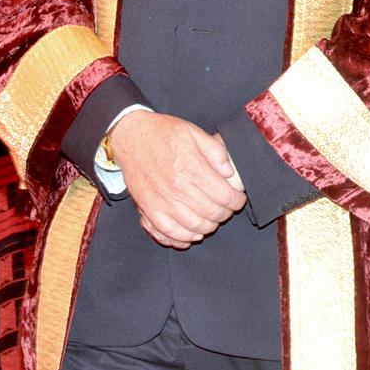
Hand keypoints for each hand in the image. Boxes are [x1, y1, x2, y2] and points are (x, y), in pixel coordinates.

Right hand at [110, 111, 245, 249]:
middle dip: (225, 214)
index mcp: (192, 168)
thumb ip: (215, 151)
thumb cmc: (163, 133)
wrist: (130, 136)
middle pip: (211, 213)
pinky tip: (192, 235)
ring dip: (208, 226)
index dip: (236, 201)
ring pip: (193, 226)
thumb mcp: (194, 132)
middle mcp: (178, 187)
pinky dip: (182, 237)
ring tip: (213, 220)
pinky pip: (167, 231)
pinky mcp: (148, 208)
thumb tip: (230, 172)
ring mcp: (161, 200)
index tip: (239, 199)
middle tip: (227, 209)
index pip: (224, 195)